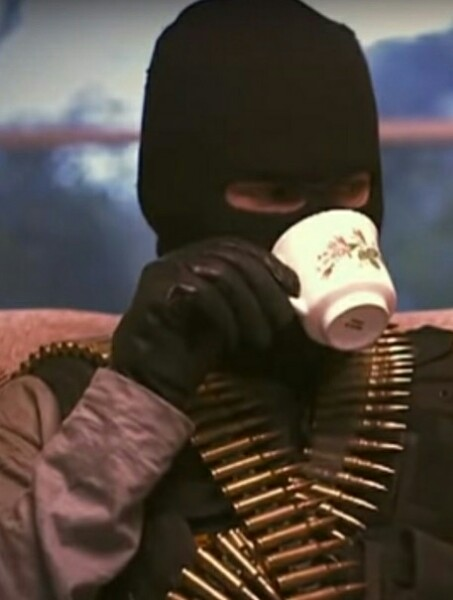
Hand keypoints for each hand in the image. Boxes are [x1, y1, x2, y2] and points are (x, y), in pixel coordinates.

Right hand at [111, 238, 298, 410]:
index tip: (292, 287)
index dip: (268, 263)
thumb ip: (245, 297)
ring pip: (220, 272)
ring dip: (250, 307)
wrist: (149, 384)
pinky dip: (226, 318)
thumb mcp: (228, 319)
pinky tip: (234, 341)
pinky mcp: (154, 292)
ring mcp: (162, 272)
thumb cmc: (189, 354)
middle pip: (231, 257)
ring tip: (262, 338)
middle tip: (282, 320)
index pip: (235, 247)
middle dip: (265, 287)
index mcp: (191, 259)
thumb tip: (285, 290)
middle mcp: (174, 259)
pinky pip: (201, 293)